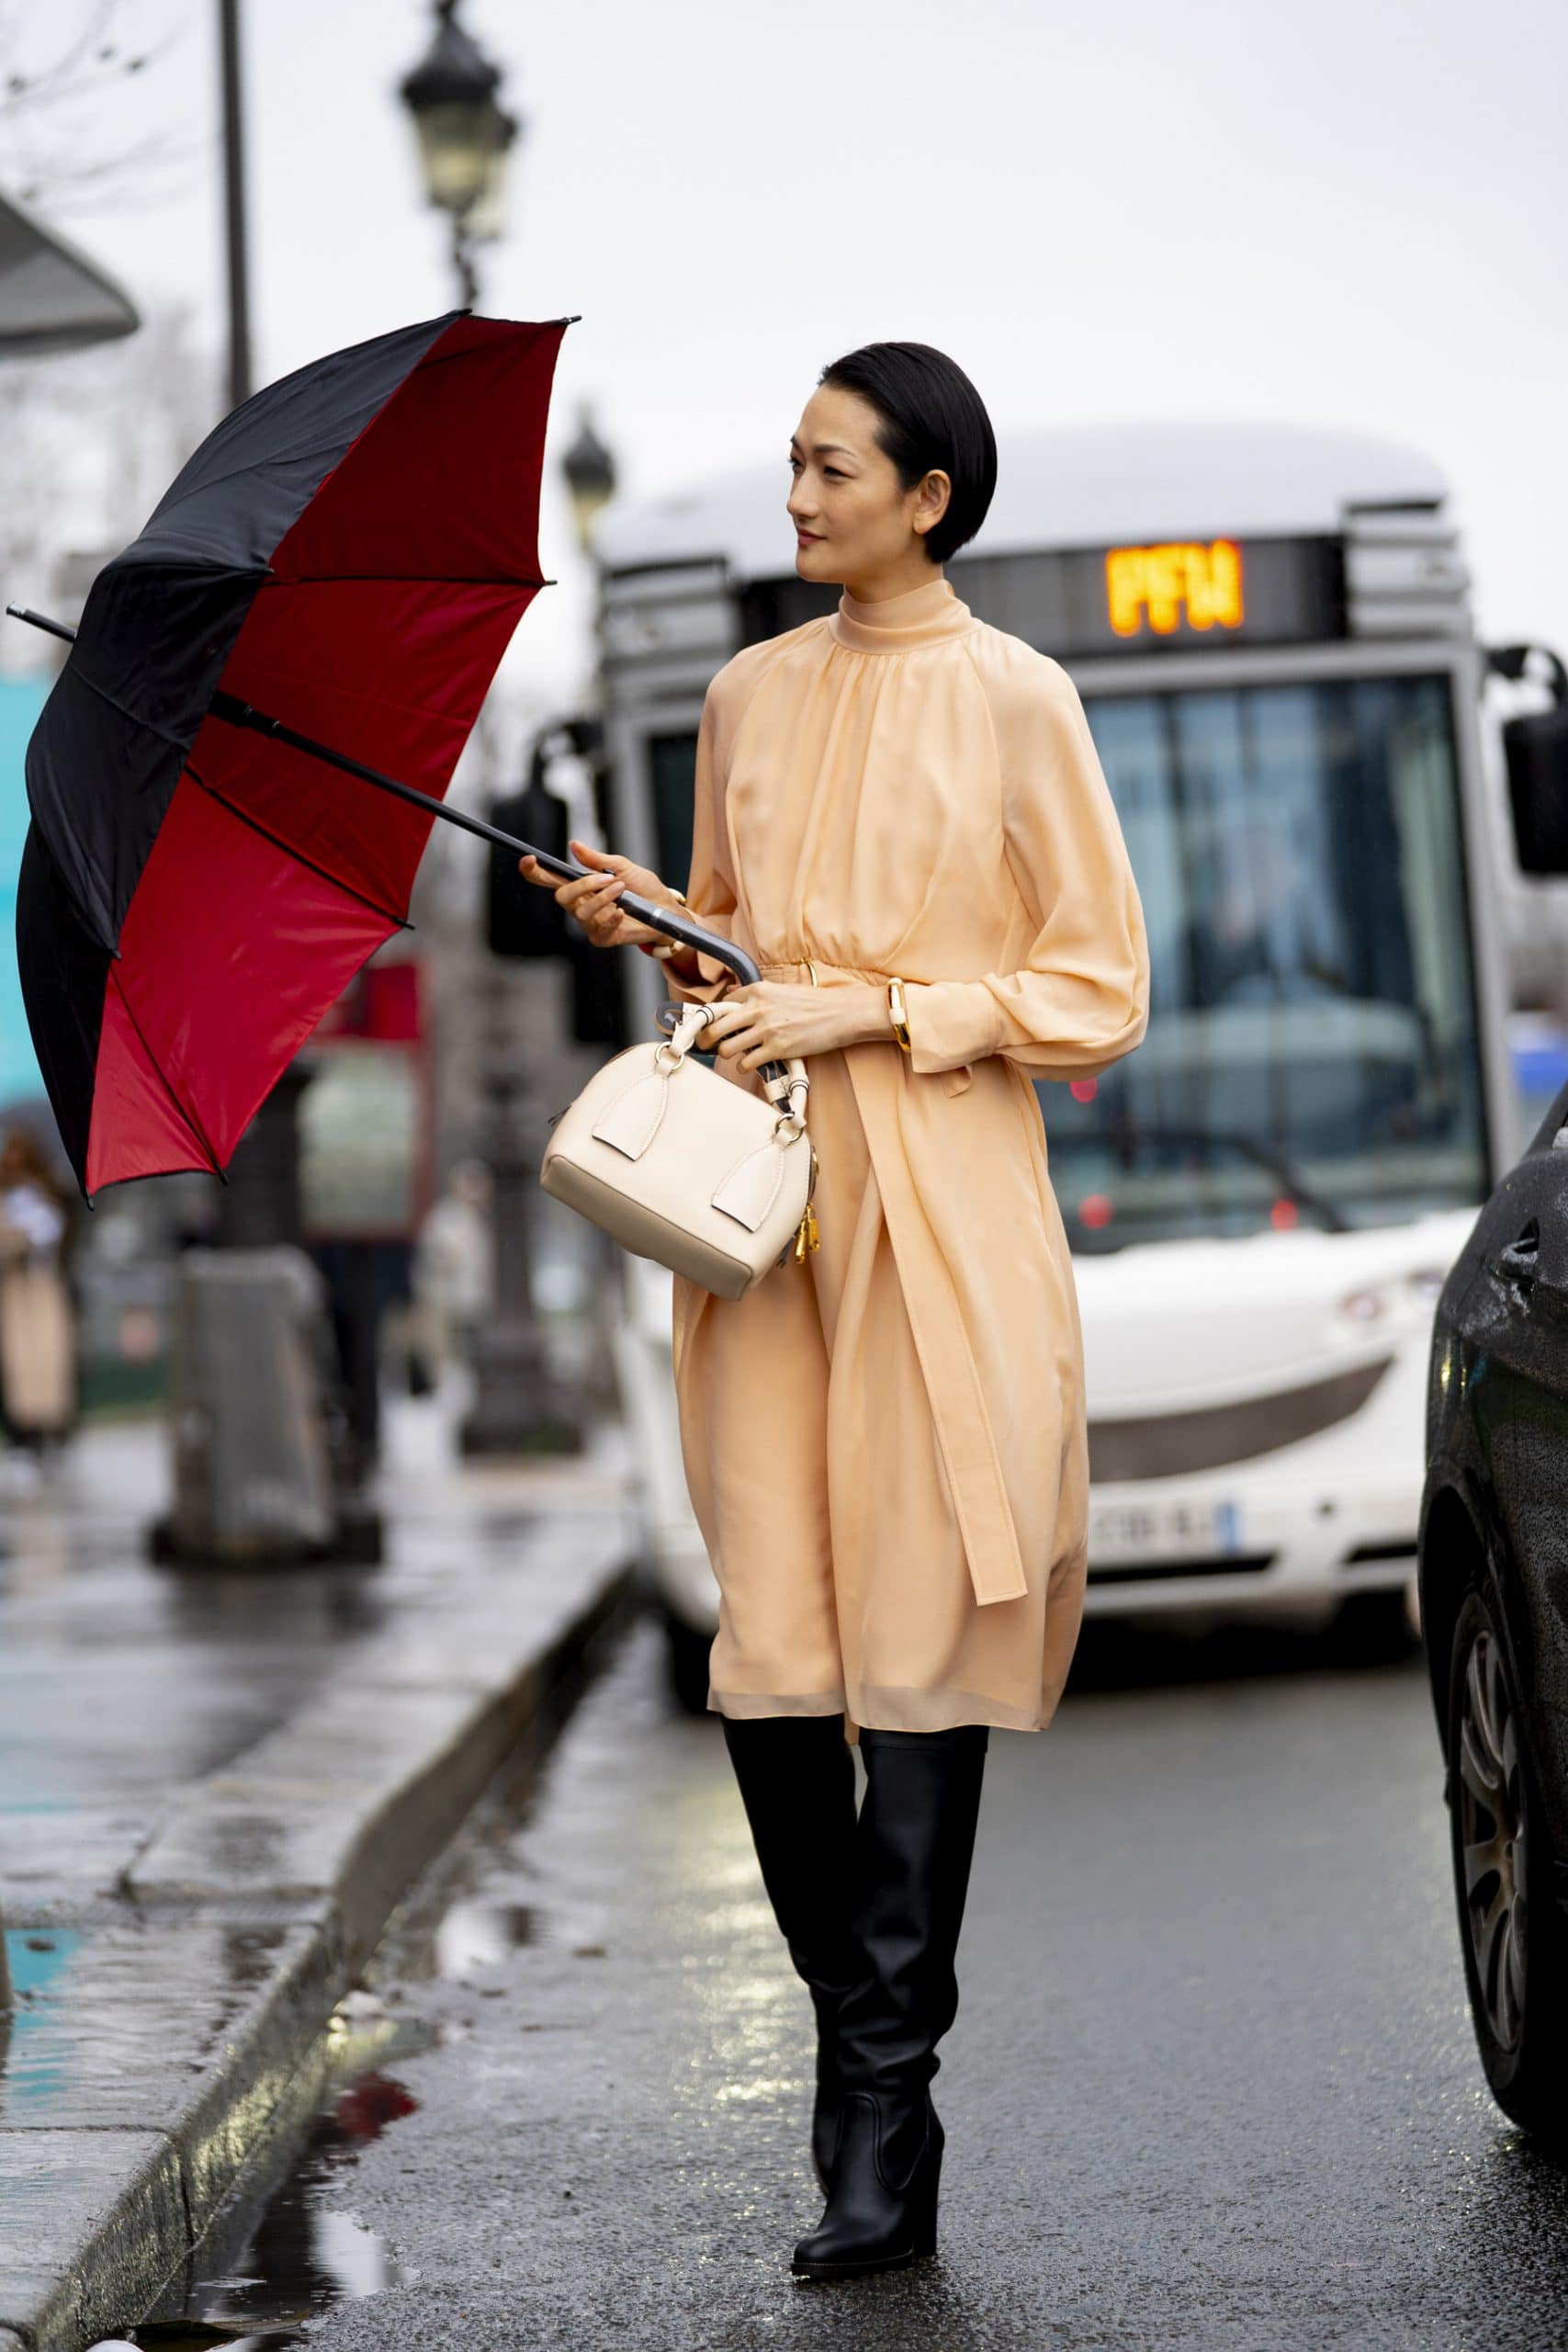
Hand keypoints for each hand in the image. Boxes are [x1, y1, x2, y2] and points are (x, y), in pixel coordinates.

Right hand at [517, 836, 679, 950]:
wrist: (666, 910)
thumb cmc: (644, 888)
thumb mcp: (623, 867)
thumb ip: (598, 860)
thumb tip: (574, 845)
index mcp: (581, 886)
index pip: (551, 879)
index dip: (535, 872)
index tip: (529, 860)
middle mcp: (580, 905)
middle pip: (561, 897)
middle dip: (584, 886)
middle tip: (609, 878)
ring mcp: (590, 923)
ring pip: (582, 913)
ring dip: (604, 898)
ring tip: (623, 891)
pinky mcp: (602, 938)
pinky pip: (597, 930)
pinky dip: (611, 918)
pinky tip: (623, 912)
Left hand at [702, 980, 890, 1072]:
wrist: (842, 1013)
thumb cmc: (816, 1002)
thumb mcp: (782, 989)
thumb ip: (756, 993)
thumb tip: (732, 994)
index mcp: (758, 990)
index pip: (721, 1004)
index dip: (712, 1018)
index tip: (709, 1026)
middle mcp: (758, 1008)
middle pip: (715, 1027)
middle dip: (706, 1039)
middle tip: (705, 1046)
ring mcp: (766, 1030)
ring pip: (726, 1048)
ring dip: (727, 1054)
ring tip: (734, 1055)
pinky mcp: (777, 1049)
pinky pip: (746, 1062)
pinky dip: (744, 1066)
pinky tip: (750, 1063)